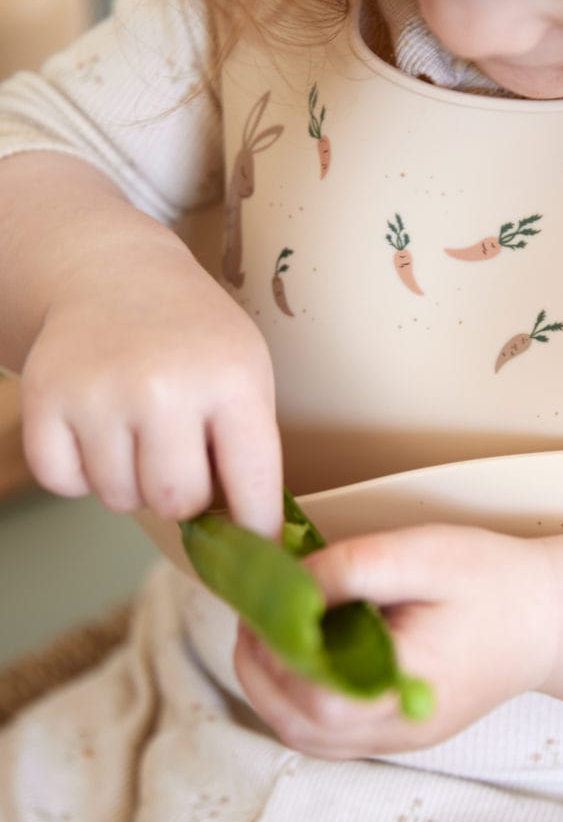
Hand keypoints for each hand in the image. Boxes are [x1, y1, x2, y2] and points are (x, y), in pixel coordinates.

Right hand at [19, 245, 281, 535]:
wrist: (114, 274)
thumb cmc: (191, 336)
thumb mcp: (245, 371)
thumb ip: (250, 448)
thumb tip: (255, 541)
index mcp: (231, 379)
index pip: (253, 485)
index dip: (257, 526)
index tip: (258, 547)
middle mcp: (165, 386)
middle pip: (177, 502)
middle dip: (182, 495)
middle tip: (179, 456)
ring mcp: (99, 393)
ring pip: (119, 498)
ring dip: (130, 480)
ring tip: (137, 430)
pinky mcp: (45, 399)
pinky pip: (64, 483)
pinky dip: (78, 472)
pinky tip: (96, 430)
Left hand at [233, 524, 559, 757]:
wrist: (548, 620)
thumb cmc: (492, 580)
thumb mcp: (422, 553)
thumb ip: (352, 568)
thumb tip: (287, 587)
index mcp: (413, 683)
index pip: (323, 697)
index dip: (280, 654)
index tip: (269, 603)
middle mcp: (403, 728)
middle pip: (304, 727)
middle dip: (262, 671)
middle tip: (253, 615)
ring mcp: (400, 740)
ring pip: (308, 738)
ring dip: (271, 690)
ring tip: (265, 632)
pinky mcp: (397, 734)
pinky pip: (328, 734)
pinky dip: (296, 700)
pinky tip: (295, 655)